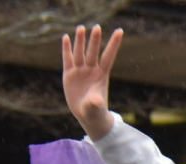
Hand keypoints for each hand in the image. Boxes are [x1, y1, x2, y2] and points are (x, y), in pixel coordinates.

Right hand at [63, 24, 123, 139]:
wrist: (87, 115)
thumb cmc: (95, 111)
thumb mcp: (95, 108)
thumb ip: (96, 102)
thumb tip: (96, 100)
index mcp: (102, 75)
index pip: (109, 56)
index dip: (114, 44)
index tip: (120, 31)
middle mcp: (92, 70)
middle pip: (93, 52)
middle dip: (95, 40)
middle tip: (97, 27)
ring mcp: (80, 70)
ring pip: (80, 52)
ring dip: (80, 41)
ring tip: (81, 28)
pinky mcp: (69, 74)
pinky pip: (68, 59)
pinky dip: (66, 48)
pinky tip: (66, 37)